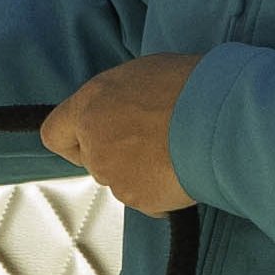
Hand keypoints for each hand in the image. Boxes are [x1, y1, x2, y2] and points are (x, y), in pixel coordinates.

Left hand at [40, 56, 195, 213]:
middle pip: (94, 160)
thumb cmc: (189, 86)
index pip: (55, 133)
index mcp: (90, 106)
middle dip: (118, 154)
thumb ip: (118, 98)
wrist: (220, 118)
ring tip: (176, 150)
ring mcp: (115, 176)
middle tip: (154, 138)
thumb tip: (122, 109)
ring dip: (142, 172)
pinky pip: (148, 200)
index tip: (92, 139)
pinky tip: (184, 169)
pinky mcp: (140, 200)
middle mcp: (95, 144)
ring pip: (121, 180)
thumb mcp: (144, 74)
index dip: (73, 139)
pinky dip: (163, 190)